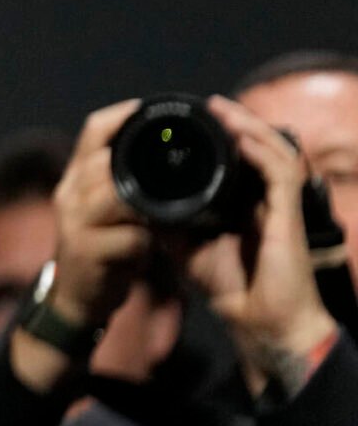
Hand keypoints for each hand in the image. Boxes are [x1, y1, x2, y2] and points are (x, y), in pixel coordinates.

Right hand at [47, 100, 157, 327]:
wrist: (77, 299)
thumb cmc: (104, 249)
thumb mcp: (109, 210)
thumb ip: (129, 185)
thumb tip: (172, 159)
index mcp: (77, 178)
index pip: (92, 130)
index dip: (122, 115)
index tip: (152, 109)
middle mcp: (70, 193)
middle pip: (104, 158)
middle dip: (145, 158)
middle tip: (187, 156)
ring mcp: (75, 222)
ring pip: (116, 194)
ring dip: (149, 201)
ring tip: (178, 204)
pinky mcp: (88, 252)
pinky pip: (129, 236)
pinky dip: (150, 239)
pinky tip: (161, 243)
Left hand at [187, 96, 338, 390]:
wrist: (258, 321)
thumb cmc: (230, 285)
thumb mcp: (186, 245)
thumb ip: (168, 220)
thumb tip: (137, 200)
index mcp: (243, 202)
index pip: (240, 159)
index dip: (223, 136)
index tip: (196, 120)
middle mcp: (264, 199)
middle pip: (260, 147)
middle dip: (237, 122)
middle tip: (211, 105)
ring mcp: (278, 205)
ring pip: (273, 151)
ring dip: (248, 127)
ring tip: (223, 110)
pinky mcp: (289, 215)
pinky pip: (280, 174)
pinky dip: (261, 151)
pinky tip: (241, 138)